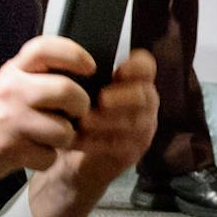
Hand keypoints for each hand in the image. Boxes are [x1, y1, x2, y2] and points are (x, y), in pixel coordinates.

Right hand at [0, 35, 97, 188]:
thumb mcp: (5, 86)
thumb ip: (36, 78)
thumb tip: (80, 77)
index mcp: (12, 71)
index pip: (46, 48)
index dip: (74, 54)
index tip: (90, 67)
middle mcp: (12, 90)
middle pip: (67, 90)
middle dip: (80, 106)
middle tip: (76, 114)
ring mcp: (11, 119)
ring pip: (64, 129)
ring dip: (63, 139)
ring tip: (47, 138)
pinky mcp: (12, 149)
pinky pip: (50, 156)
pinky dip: (46, 159)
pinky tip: (32, 154)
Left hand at [26, 50, 160, 216]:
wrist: (74, 161)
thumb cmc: (78, 116)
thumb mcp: (80, 92)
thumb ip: (84, 75)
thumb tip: (70, 54)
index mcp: (135, 82)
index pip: (147, 67)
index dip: (137, 66)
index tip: (118, 71)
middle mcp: (145, 104)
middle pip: (145, 95)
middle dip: (122, 97)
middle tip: (101, 100)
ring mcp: (143, 129)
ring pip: (134, 122)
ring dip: (107, 121)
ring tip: (83, 122)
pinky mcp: (133, 153)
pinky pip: (122, 146)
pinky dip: (99, 142)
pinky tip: (78, 140)